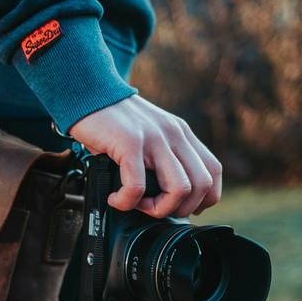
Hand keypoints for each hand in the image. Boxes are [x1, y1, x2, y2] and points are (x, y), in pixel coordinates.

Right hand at [69, 95, 221, 217]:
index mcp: (181, 133)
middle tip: (154, 209)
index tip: (181, 207)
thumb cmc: (112, 120)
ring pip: (180, 189)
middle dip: (180, 208)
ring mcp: (154, 137)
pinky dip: (126, 202)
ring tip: (136, 205)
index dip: (204, 198)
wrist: (88, 91)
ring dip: (159, 209)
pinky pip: (138, 186)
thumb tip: (162, 194)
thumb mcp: (149, 134)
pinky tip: (115, 198)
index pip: (213, 171)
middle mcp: (173, 134)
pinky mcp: (130, 142)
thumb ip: (161, 156)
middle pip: (202, 184)